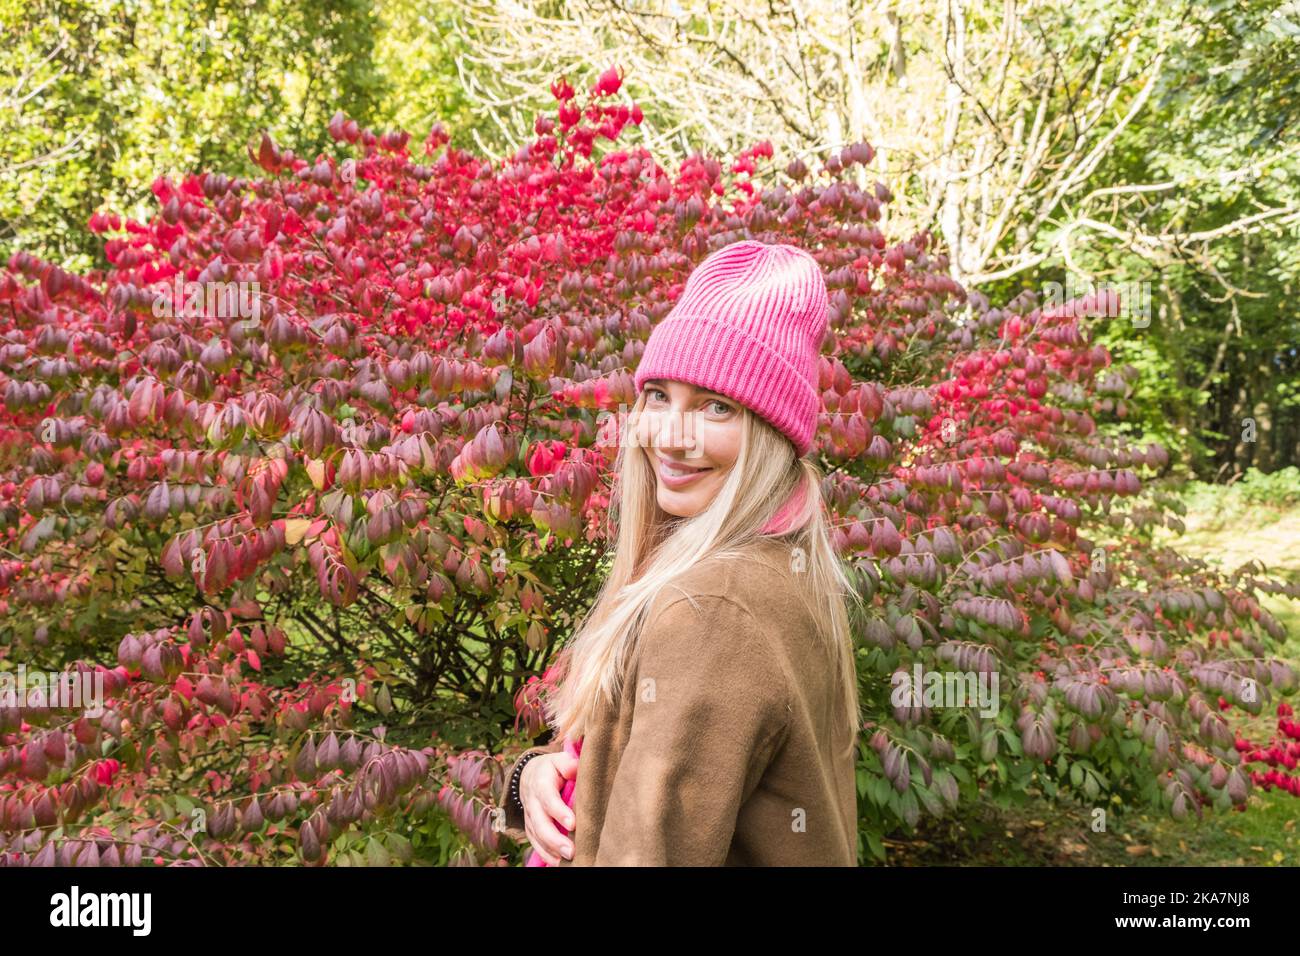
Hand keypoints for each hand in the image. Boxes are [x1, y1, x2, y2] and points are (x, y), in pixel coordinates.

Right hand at [520, 749, 578, 863]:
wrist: (530, 774)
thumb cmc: (552, 768)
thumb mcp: (559, 760)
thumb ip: (568, 763)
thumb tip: (576, 769)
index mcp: (540, 783)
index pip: (548, 798)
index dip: (559, 812)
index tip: (573, 824)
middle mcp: (532, 802)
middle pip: (540, 822)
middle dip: (554, 838)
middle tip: (571, 851)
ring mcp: (529, 816)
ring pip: (536, 835)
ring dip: (550, 849)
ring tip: (567, 860)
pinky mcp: (530, 826)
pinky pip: (534, 841)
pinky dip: (544, 853)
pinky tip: (556, 861)